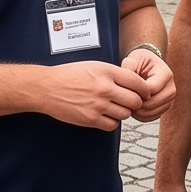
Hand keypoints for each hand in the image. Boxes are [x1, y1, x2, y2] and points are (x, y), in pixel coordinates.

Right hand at [35, 60, 149, 129]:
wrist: (46, 87)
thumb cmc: (69, 74)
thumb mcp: (93, 66)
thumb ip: (114, 74)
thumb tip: (134, 84)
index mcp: (106, 72)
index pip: (138, 82)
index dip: (144, 89)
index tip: (144, 93)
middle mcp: (104, 88)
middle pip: (135, 101)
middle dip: (135, 102)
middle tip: (129, 101)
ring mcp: (98, 105)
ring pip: (125, 114)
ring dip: (122, 112)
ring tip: (113, 107)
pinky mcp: (90, 119)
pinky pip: (113, 125)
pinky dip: (112, 122)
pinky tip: (105, 115)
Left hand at [121, 45, 175, 120]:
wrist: (147, 66)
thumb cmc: (140, 61)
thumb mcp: (134, 58)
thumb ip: (129, 65)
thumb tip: (127, 73)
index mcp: (166, 74)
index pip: (151, 89)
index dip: (136, 91)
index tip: (125, 88)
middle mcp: (171, 89)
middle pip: (152, 103)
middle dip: (135, 102)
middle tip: (123, 97)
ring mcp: (169, 100)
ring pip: (151, 112)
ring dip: (136, 110)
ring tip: (126, 101)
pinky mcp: (164, 108)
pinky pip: (151, 117)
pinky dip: (140, 115)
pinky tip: (132, 107)